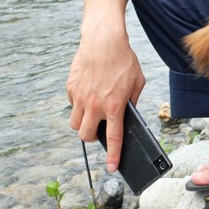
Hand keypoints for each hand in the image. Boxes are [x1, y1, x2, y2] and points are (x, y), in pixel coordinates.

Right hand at [66, 23, 144, 170]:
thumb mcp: (138, 82)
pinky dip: (78, 104)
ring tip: (92, 113)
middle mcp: (94, 105)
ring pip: (74, 124)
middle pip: (85, 136)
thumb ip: (133, 101)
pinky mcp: (70, 87)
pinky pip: (71, 104)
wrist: (104, 40)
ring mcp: (80, 97)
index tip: (111, 168)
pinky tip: (88, 93)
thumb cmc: (124, 60)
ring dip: (82, 123)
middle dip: (91, 138)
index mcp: (114, 106)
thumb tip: (128, 114)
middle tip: (98, 129)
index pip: (113, 138)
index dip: (112, 156)